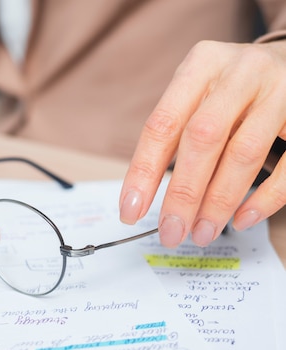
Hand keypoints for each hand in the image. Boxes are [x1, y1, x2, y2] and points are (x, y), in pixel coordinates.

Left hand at [120, 40, 285, 247]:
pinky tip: (243, 218)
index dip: (144, 171)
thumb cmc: (232, 89)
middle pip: (203, 138)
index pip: (163, 124)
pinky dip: (265, 197)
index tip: (130, 210)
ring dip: (219, 201)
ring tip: (202, 232)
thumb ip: (175, 136)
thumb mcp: (199, 95)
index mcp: (201, 65)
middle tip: (170, 232)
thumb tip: (144, 196)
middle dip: (183, 193)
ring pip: (244, 153)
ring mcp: (281, 90)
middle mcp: (241, 72)